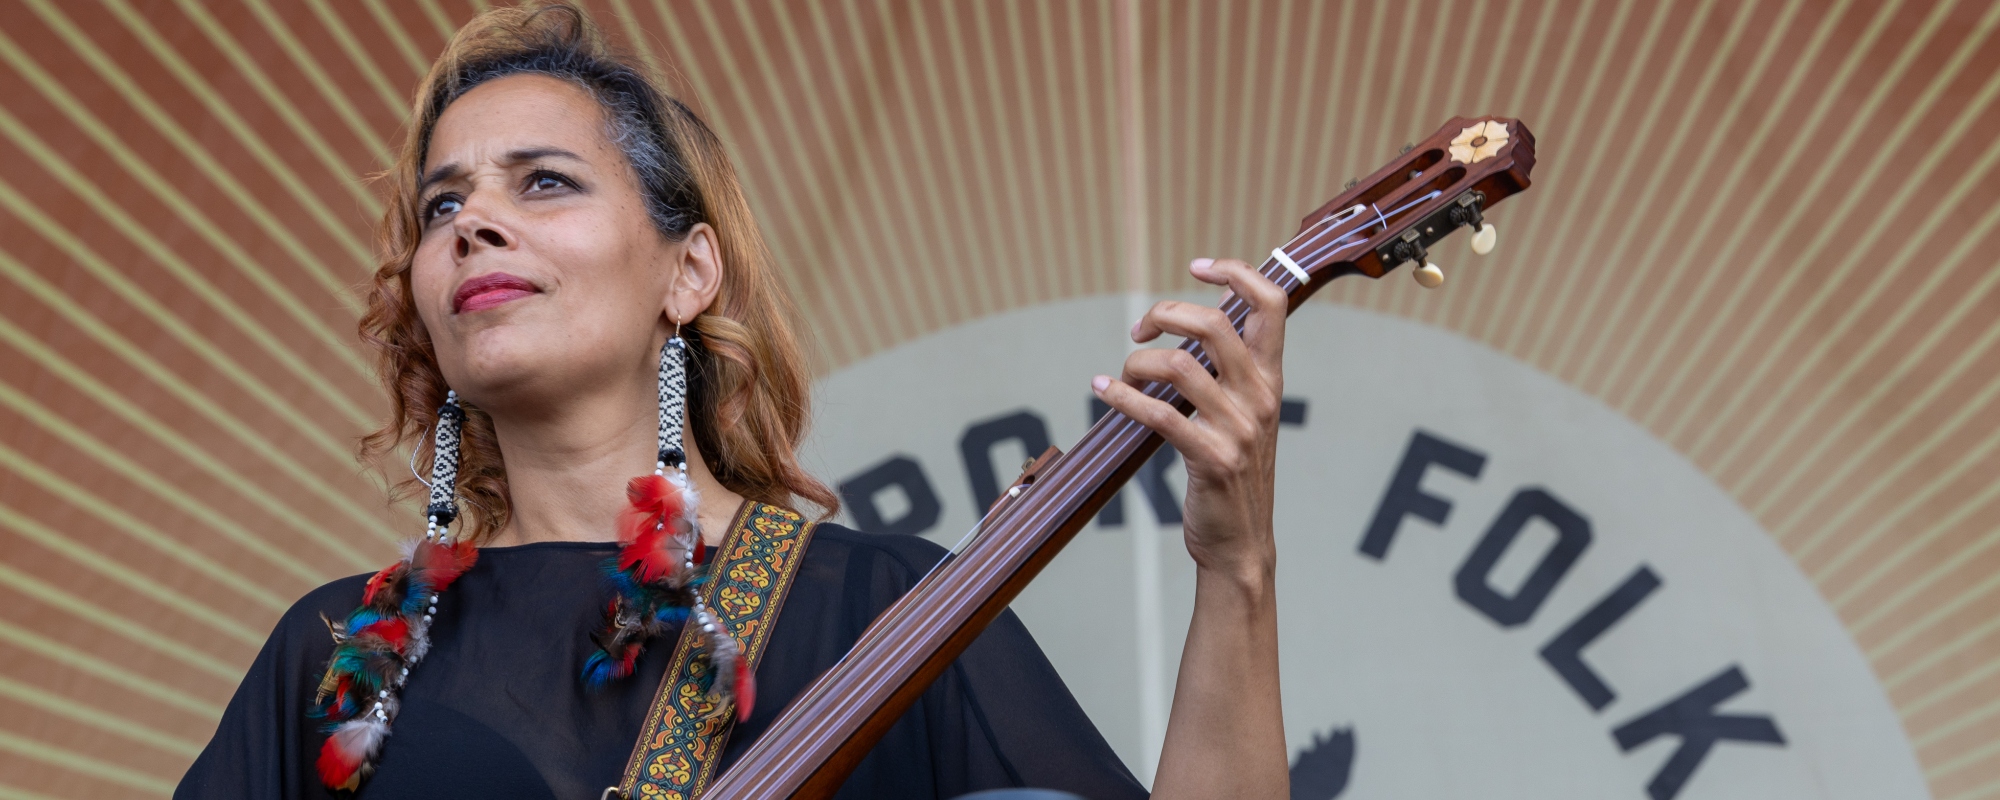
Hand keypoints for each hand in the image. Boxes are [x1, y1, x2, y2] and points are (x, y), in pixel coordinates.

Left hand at [1091, 257, 1284, 579]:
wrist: (1241, 543)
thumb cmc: (1234, 473)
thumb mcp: (1244, 415)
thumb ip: (1229, 372)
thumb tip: (1195, 322)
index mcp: (1271, 379)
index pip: (1271, 303)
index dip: (1236, 272)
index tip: (1197, 267)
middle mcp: (1260, 397)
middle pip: (1214, 323)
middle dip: (1165, 313)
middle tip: (1140, 331)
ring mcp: (1239, 429)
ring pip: (1179, 366)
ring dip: (1137, 364)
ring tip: (1121, 375)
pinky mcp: (1212, 459)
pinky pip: (1160, 414)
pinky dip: (1122, 397)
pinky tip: (1103, 391)